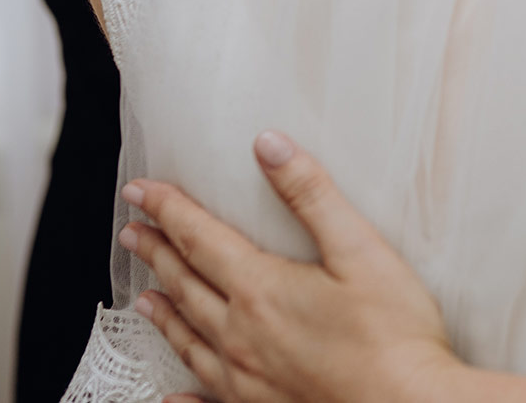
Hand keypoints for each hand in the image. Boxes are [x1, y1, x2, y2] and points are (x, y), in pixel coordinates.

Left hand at [122, 130, 459, 402]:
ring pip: (188, 338)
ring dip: (163, 311)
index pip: (199, 237)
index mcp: (260, 290)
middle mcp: (239, 336)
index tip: (140, 191)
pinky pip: (205, 398)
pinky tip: (173, 394)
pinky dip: (182, 394)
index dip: (167, 209)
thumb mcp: (360, 249)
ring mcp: (244, 379)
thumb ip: (311, 195)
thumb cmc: (393, 336)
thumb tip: (270, 147)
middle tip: (132, 232)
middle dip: (156, 252)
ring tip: (144, 297)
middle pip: (185, 284)